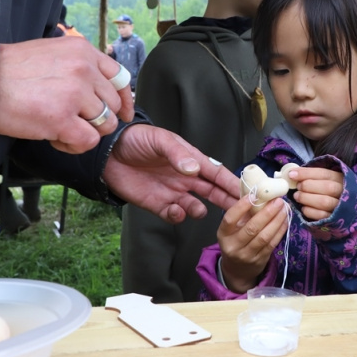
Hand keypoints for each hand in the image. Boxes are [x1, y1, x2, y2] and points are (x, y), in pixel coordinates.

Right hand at [0, 36, 134, 153]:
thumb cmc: (9, 70)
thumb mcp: (52, 54)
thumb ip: (77, 66)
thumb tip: (99, 89)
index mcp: (83, 51)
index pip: (120, 77)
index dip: (124, 100)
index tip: (123, 113)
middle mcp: (84, 69)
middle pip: (113, 105)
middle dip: (97, 119)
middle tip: (71, 122)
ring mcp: (75, 93)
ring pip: (104, 125)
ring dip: (85, 133)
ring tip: (60, 129)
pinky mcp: (62, 118)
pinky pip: (88, 142)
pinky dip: (73, 146)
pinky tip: (55, 139)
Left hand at [102, 125, 239, 222]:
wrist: (107, 154)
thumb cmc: (136, 140)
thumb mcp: (158, 140)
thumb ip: (177, 154)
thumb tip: (194, 169)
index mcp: (191, 159)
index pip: (217, 173)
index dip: (233, 182)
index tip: (249, 192)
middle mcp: (186, 178)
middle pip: (213, 192)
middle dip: (227, 201)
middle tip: (241, 212)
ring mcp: (173, 192)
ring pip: (196, 207)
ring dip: (200, 211)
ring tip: (198, 209)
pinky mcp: (158, 205)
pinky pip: (174, 215)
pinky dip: (178, 216)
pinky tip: (174, 210)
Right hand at [218, 196, 287, 292]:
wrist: (237, 271)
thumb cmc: (235, 242)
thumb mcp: (231, 230)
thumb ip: (242, 215)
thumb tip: (259, 194)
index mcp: (223, 235)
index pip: (230, 219)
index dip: (241, 206)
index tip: (254, 195)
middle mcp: (234, 246)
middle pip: (252, 228)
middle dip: (267, 212)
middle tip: (278, 200)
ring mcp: (247, 255)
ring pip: (264, 236)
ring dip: (277, 221)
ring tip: (284, 208)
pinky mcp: (260, 260)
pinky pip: (272, 243)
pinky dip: (280, 230)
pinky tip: (285, 220)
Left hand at [288, 166, 343, 220]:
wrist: (339, 210)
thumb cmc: (325, 190)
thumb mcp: (323, 179)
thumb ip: (310, 176)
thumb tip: (292, 173)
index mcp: (340, 179)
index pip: (324, 174)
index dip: (306, 173)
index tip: (291, 174)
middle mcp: (343, 192)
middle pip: (327, 187)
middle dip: (308, 186)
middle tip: (297, 187)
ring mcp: (340, 207)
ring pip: (324, 202)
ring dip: (306, 198)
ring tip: (297, 196)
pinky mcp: (334, 220)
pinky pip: (321, 215)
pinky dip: (309, 211)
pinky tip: (303, 207)